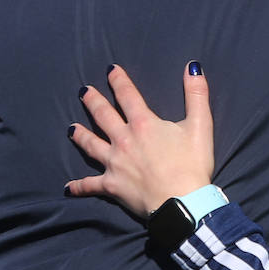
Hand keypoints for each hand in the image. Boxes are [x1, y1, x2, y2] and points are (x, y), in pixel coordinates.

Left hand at [66, 63, 214, 216]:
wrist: (182, 203)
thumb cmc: (192, 165)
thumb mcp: (201, 125)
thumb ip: (196, 94)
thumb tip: (192, 66)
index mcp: (143, 124)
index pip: (127, 96)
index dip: (118, 80)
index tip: (110, 70)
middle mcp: (123, 140)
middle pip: (103, 115)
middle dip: (92, 101)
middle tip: (83, 92)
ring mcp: (114, 163)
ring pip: (91, 145)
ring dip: (80, 136)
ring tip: (71, 129)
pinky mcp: (111, 186)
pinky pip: (90, 185)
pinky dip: (78, 187)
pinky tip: (67, 188)